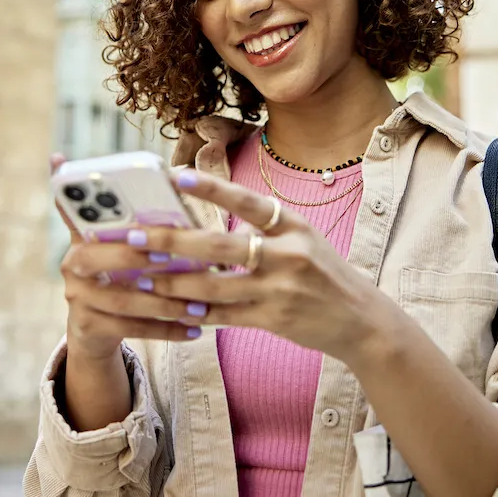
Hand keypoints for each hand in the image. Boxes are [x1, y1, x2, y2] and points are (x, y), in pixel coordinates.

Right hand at [51, 154, 206, 362]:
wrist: (94, 328)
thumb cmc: (116, 272)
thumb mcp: (116, 243)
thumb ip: (128, 217)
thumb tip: (153, 175)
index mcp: (80, 236)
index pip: (75, 212)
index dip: (94, 208)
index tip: (126, 210)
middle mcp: (71, 265)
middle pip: (94, 258)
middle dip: (133, 257)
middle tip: (170, 257)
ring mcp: (77, 298)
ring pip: (121, 299)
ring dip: (163, 302)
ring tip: (198, 304)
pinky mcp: (88, 327)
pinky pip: (130, 328)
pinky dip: (165, 329)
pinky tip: (193, 329)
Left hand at [134, 169, 402, 364]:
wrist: (362, 321)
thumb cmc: (323, 273)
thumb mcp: (303, 238)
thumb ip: (263, 228)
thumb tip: (210, 220)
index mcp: (294, 226)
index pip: (249, 202)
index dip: (214, 190)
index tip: (178, 177)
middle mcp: (288, 255)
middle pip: (221, 246)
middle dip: (174, 241)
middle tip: (135, 236)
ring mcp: (280, 289)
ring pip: (215, 286)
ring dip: (174, 282)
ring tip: (141, 276)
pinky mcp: (273, 320)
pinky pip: (224, 316)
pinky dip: (196, 312)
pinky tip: (170, 307)